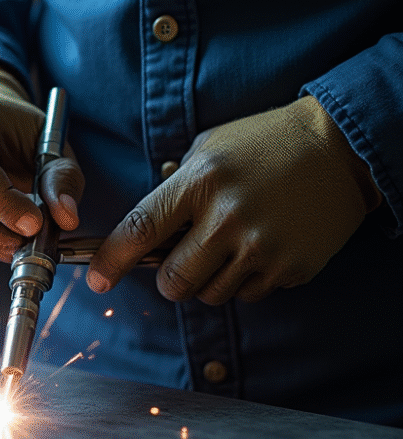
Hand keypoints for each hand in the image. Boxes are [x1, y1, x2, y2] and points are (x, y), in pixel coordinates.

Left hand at [88, 96, 381, 303]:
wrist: (341, 147)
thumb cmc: (265, 144)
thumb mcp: (210, 148)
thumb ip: (174, 186)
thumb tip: (145, 226)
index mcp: (200, 182)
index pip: (140, 230)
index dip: (111, 260)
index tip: (97, 280)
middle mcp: (228, 217)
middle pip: (172, 280)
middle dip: (169, 279)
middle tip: (181, 262)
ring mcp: (262, 246)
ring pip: (210, 294)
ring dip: (209, 280)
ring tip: (229, 247)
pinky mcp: (291, 267)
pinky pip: (249, 294)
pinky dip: (246, 280)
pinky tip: (261, 249)